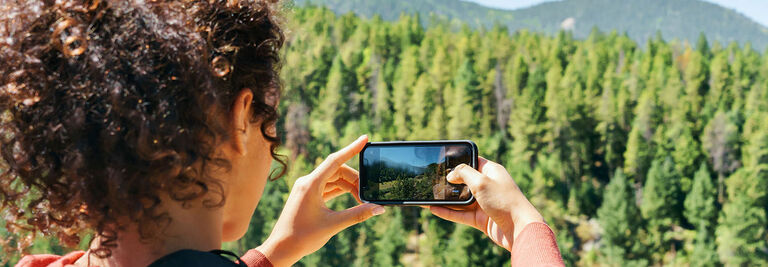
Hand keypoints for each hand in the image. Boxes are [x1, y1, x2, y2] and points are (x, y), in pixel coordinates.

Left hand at [256, 135, 384, 265]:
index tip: (365, 139)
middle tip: (369, 193)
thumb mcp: (333, 224)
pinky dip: (340, 191)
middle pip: (337, 171)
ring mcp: (306, 189)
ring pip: (333, 180)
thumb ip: (358, 214)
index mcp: (311, 184)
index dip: (352, 148)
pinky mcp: (307, 196)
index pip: (335, 160)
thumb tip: (378, 209)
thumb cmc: (303, 237)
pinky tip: (352, 198)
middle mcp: (308, 182)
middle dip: (355, 179)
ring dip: (348, 187)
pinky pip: (327, 187)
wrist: (281, 248)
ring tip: (362, 199)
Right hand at [426, 157, 543, 251]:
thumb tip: (450, 174)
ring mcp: (484, 203)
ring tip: (427, 196)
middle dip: (448, 181)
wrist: (520, 229)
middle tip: (430, 180)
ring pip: (460, 199)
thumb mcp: (482, 181)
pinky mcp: (480, 218)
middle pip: (464, 181)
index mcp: (491, 171)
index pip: (472, 161)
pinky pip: (460, 214)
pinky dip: (447, 212)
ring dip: (444, 198)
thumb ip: (463, 173)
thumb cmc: (505, 201)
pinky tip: (433, 208)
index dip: (458, 160)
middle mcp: (487, 186)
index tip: (442, 159)